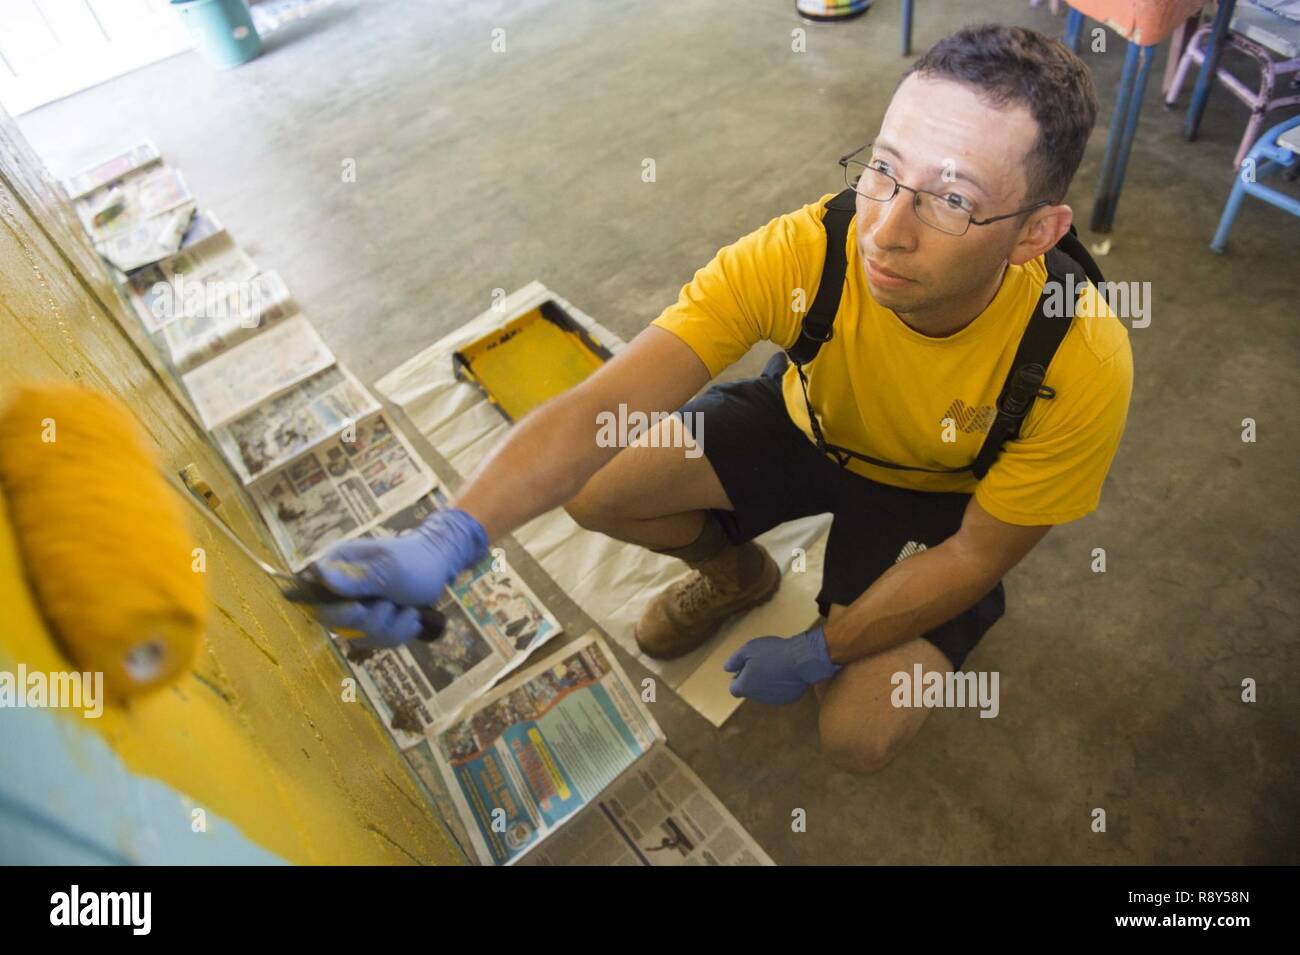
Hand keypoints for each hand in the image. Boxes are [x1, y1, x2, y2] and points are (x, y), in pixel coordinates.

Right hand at [310, 508, 487, 647]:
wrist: (437, 566)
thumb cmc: (414, 560)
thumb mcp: (390, 568)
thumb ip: (358, 576)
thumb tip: (319, 574)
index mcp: (335, 566)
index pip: (312, 599)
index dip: (334, 612)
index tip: (360, 609)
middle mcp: (338, 589)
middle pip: (337, 624)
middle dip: (371, 621)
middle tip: (391, 604)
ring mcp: (353, 608)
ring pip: (360, 637)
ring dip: (390, 628)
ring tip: (407, 608)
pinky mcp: (369, 623)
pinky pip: (377, 642)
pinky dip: (398, 633)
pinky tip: (410, 616)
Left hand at [723, 625, 840, 704]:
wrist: (801, 660)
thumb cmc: (773, 653)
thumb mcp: (748, 649)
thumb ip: (734, 660)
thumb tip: (727, 668)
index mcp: (745, 687)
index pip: (734, 689)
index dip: (738, 677)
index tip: (745, 666)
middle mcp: (758, 697)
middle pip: (750, 690)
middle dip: (752, 678)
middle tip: (762, 661)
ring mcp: (774, 699)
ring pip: (765, 691)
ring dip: (766, 681)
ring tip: (776, 664)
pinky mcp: (788, 698)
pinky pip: (780, 692)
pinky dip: (780, 684)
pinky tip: (786, 671)